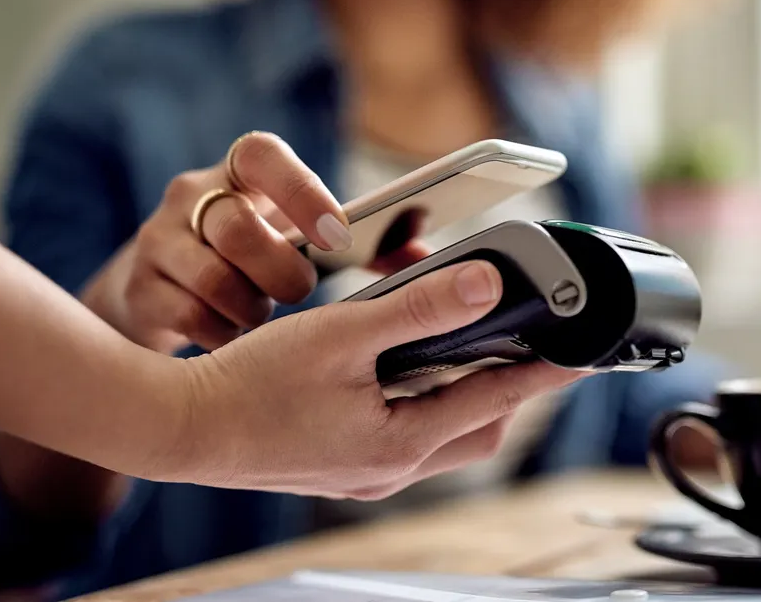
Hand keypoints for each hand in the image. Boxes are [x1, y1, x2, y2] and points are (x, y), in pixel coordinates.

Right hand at [80, 132, 427, 353]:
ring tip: (265, 323)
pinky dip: (219, 335)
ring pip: (207, 274)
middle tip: (302, 293)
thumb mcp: (304, 241)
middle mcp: (194, 199)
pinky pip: (184, 316)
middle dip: (277, 269)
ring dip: (248, 308)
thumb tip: (442, 263)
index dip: (299, 190)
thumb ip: (372, 247)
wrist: (164, 294)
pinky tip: (233, 344)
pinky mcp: (139, 289)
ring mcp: (159, 242)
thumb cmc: (256, 263)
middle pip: (233, 225)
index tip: (336, 233)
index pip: (259, 154)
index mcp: (243, 175)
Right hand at [160, 260, 588, 497]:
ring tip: (461, 349)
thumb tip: (488, 287)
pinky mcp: (341, 466)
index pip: (497, 400)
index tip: (581, 354)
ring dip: (460, 395)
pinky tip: (398, 374)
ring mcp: (364, 474)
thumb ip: (419, 309)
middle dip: (506, 388)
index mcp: (400, 442)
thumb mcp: (341, 336)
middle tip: (520, 345)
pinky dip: (420, 405)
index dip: (544, 372)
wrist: (179, 429)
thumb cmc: (248, 387)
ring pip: (441, 436)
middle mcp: (389, 469)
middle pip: (476, 428)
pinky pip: (405, 439)